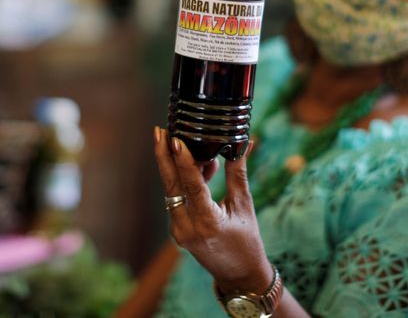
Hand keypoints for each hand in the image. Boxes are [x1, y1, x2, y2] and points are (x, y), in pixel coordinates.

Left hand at [153, 126, 271, 294]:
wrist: (239, 276)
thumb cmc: (247, 242)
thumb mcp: (245, 207)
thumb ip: (238, 175)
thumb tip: (242, 144)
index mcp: (208, 223)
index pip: (192, 187)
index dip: (183, 161)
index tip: (175, 139)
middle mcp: (187, 228)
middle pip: (171, 185)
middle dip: (163, 156)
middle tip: (159, 130)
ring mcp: (178, 231)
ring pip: (172, 190)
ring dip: (177, 166)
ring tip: (187, 142)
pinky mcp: (176, 230)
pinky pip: (176, 198)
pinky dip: (184, 181)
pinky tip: (199, 166)